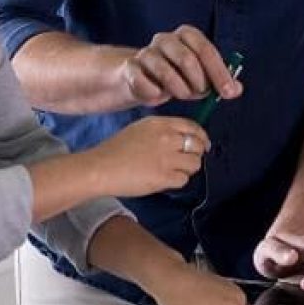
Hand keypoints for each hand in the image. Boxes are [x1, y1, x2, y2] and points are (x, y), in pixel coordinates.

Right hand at [87, 116, 207, 197]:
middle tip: (187, 161)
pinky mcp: (164, 177)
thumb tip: (182, 139)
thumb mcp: (140, 129)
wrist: (100, 168)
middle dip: (196, 154)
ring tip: (174, 171)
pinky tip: (165, 180)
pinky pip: (183, 180)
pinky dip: (177, 181)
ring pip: (195, 164)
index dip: (201, 137)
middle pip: (197, 145)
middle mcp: (167, 138)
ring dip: (188, 169)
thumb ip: (161, 131)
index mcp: (160, 123)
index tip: (203, 144)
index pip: (192, 127)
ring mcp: (167, 158)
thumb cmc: (115, 149)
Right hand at [120, 25, 243, 105]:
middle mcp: (165, 39)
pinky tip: (158, 96)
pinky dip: (155, 94)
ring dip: (178, 90)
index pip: (206, 50)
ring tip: (182, 95)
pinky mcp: (130, 68)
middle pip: (187, 59)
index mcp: (186, 35)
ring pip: (165, 72)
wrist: (140, 80)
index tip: (228, 92)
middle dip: (198, 82)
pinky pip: (144, 83)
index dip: (219, 72)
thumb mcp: (201, 78)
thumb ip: (219, 81)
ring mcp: (146, 52)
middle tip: (200, 94)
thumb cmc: (177, 77)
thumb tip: (237, 89)